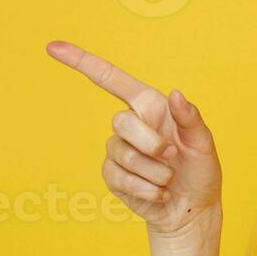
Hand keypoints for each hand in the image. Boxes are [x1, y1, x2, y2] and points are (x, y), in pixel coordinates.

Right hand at [45, 40, 220, 234]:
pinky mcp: (113, 176)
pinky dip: (147, 189)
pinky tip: (160, 193)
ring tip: (169, 179)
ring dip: (154, 172)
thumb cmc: (200, 171)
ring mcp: (118, 150)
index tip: (53, 47)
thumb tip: (175, 93)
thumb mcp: (204, 143)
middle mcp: (131, 124)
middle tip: (172, 158)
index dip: (82, 62)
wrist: (192, 208)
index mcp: (150, 106)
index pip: (110, 79)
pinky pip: (119, 178)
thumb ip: (190, 118)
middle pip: (120, 122)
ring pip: (123, 155)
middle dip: (151, 144)